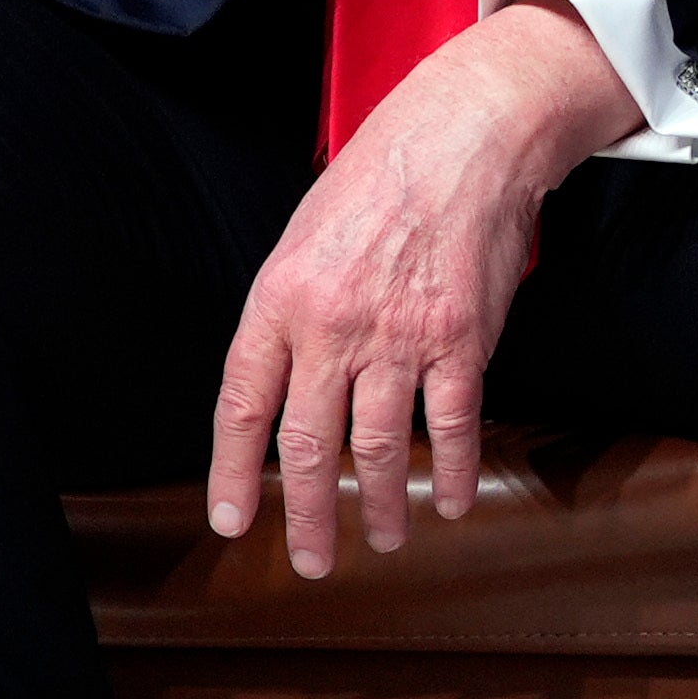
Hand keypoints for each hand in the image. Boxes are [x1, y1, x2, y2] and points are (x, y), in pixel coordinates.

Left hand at [203, 0, 635, 574]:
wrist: (463, 138)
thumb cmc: (381, 179)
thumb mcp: (303, 238)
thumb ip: (290, 313)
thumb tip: (286, 382)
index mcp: (280, 299)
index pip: (243, 405)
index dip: (234, 473)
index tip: (233, 521)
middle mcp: (332, 326)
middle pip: (308, 444)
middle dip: (308, 514)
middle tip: (313, 560)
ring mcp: (398, 336)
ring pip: (378, 447)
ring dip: (379, 504)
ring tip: (383, 537)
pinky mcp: (460, 339)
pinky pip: (452, 424)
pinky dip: (453, 470)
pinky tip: (451, 499)